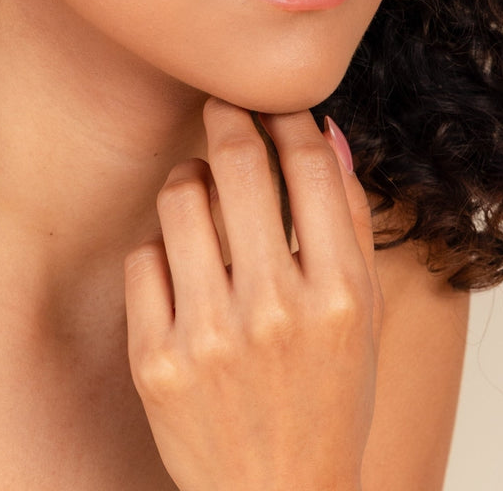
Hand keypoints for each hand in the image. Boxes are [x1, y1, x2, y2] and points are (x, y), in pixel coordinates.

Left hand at [125, 98, 382, 490]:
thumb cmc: (323, 397)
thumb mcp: (360, 316)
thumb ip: (348, 222)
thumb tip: (323, 131)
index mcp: (338, 296)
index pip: (310, 167)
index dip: (285, 117)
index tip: (270, 104)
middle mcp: (275, 311)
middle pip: (238, 164)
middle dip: (226, 117)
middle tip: (219, 105)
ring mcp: (210, 337)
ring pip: (178, 198)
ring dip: (187, 179)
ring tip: (197, 190)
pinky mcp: (155, 360)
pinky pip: (142, 256)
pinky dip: (160, 251)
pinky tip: (178, 269)